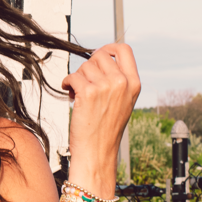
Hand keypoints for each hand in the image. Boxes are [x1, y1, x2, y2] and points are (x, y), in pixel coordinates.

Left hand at [61, 43, 140, 191]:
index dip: (108, 48)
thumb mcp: (122, 102)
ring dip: (77, 78)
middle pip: (99, 56)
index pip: (124, 49)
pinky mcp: (88, 93)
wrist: (97, 152)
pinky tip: (69, 94)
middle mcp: (122, 82)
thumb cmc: (105, 130)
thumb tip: (99, 59)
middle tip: (84, 84)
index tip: (97, 57)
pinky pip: (72, 76)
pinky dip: (67, 83)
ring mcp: (106, 86)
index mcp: (134, 83)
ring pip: (84, 66)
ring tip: (78, 94)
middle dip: (87, 68)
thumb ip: (116, 81)